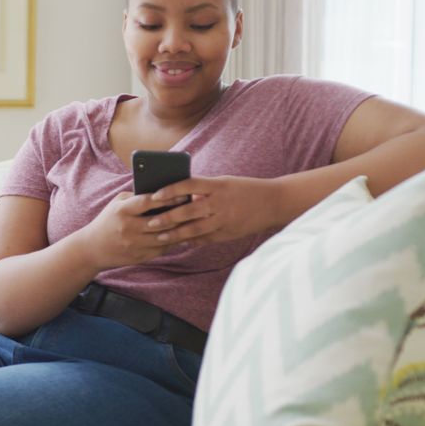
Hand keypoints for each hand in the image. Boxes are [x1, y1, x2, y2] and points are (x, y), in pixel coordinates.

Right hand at [76, 191, 195, 270]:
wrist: (92, 249)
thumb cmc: (108, 221)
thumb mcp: (116, 204)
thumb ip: (136, 197)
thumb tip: (161, 190)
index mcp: (122, 211)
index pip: (147, 202)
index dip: (166, 197)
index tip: (182, 193)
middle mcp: (129, 229)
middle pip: (161, 221)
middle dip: (180, 214)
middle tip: (195, 207)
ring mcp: (134, 244)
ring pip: (165, 237)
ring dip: (181, 229)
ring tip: (193, 221)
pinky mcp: (139, 257)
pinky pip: (162, 249)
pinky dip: (174, 241)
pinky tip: (184, 234)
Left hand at [140, 176, 279, 245]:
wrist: (274, 202)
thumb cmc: (245, 189)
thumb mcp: (224, 183)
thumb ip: (204, 190)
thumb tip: (180, 197)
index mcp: (218, 186)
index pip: (189, 185)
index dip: (171, 190)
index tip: (155, 195)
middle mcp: (220, 203)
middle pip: (188, 210)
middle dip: (168, 217)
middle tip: (150, 222)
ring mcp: (224, 220)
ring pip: (195, 229)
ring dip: (175, 233)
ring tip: (160, 237)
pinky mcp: (228, 233)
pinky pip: (205, 239)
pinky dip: (191, 241)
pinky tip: (179, 242)